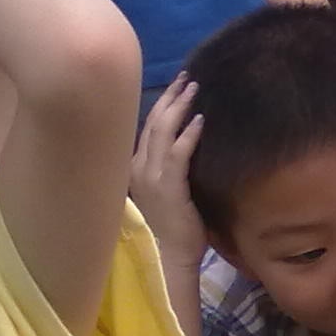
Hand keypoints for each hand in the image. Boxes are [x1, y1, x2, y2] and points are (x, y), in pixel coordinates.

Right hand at [130, 75, 206, 267]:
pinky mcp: (168, 187)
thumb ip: (168, 170)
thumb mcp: (164, 192)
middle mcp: (137, 168)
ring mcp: (150, 177)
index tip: (175, 87)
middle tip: (186, 78)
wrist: (168, 257)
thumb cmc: (170, 228)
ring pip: (162, 131)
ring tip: (194, 88)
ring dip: (179, 107)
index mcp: (134, 168)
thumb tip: (183, 147)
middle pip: (152, 122)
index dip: (161, 105)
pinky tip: (200, 119)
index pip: (146, 128)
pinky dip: (188, 134)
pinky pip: (178, 153)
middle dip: (170, 97)